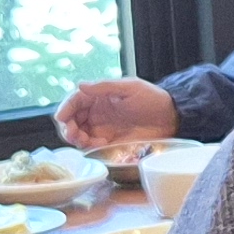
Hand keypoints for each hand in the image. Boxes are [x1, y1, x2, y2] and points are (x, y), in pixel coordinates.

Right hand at [57, 77, 177, 151]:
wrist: (172, 118)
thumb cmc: (153, 99)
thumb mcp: (130, 88)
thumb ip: (104, 87)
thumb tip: (80, 86)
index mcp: (99, 96)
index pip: (74, 101)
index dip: (65, 108)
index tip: (61, 118)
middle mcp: (97, 112)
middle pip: (71, 120)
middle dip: (67, 127)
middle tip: (73, 134)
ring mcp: (102, 129)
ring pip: (79, 135)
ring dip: (77, 138)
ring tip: (85, 140)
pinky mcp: (110, 143)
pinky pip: (92, 147)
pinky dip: (90, 147)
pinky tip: (100, 144)